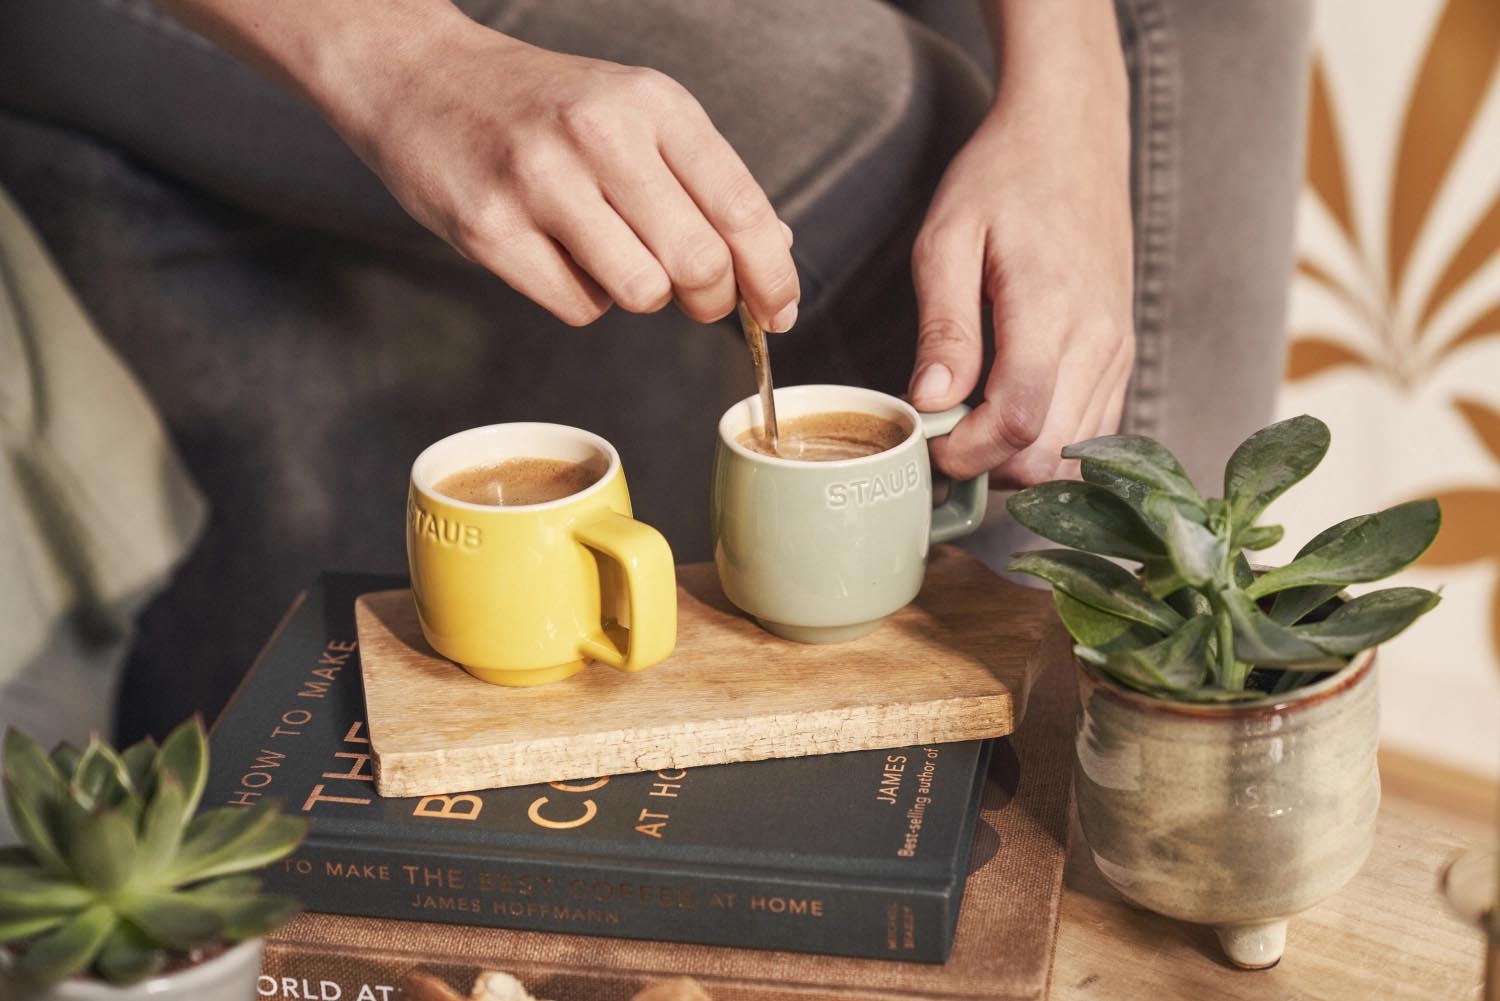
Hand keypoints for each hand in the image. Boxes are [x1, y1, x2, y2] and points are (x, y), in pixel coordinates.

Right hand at [325, 13, 798, 328]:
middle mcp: (600, 134)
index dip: (772, 274)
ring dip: (640, 295)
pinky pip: (577, 307)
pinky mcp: (491, 229)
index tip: (780, 311)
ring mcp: (540, 181)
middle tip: (697, 297)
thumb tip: (775, 252)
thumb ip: (705, 181)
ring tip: (612, 256)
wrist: (422, 78)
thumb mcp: (635, 115)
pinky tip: (558, 254)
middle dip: (710, 298)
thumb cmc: (542, 108)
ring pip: (641, 293)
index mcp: (652, 102)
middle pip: (698, 262)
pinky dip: (582, 298)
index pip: (740, 206)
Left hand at [906, 10, 1132, 485]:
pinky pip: (1093, 429)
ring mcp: (1117, 349)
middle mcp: (1097, 337)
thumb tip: (930, 402)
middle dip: (985, 464)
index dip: (967, 451)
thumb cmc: (1001, 179)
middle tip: (938, 433)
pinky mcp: (1123, 353)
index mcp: (1050, 306)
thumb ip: (944, 327)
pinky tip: (1007, 411)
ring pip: (1073, 451)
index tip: (924, 440)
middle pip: (1047, 452)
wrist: (1073, 134)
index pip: (1020, 419)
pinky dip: (1048, 441)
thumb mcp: (948, 240)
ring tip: (969, 421)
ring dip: (1016, 458)